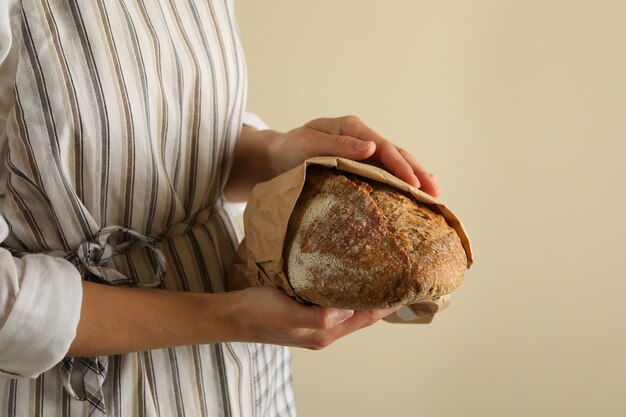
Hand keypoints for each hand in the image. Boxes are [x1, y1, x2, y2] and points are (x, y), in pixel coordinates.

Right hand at [230, 286, 400, 349]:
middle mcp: (323, 330)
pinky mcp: (304, 313)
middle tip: (398, 277)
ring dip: (364, 296)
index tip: (407, 288)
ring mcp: (314, 324)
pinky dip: (346, 293)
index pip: (365, 318)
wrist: (230, 316)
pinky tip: (346, 279)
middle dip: (381, 300)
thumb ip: (317, 316)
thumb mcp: (287, 314)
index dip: (387, 305)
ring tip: (379, 275)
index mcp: (324, 332)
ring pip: (349, 310)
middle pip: (361, 315)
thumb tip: (345, 310)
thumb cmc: (256, 313)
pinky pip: (334, 304)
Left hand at [268, 116, 439, 196]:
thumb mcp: (308, 144)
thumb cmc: (289, 149)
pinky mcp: (360, 161)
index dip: (400, 166)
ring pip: (395, 161)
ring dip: (415, 175)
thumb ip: (338, 144)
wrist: (277, 156)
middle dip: (417, 172)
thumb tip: (371, 147)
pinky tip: (416, 186)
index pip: (383, 147)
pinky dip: (402, 177)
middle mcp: (361, 136)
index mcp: (351, 128)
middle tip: (435, 192)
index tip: (413, 183)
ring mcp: (362, 148)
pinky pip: (385, 169)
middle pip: (396, 153)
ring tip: (434, 192)